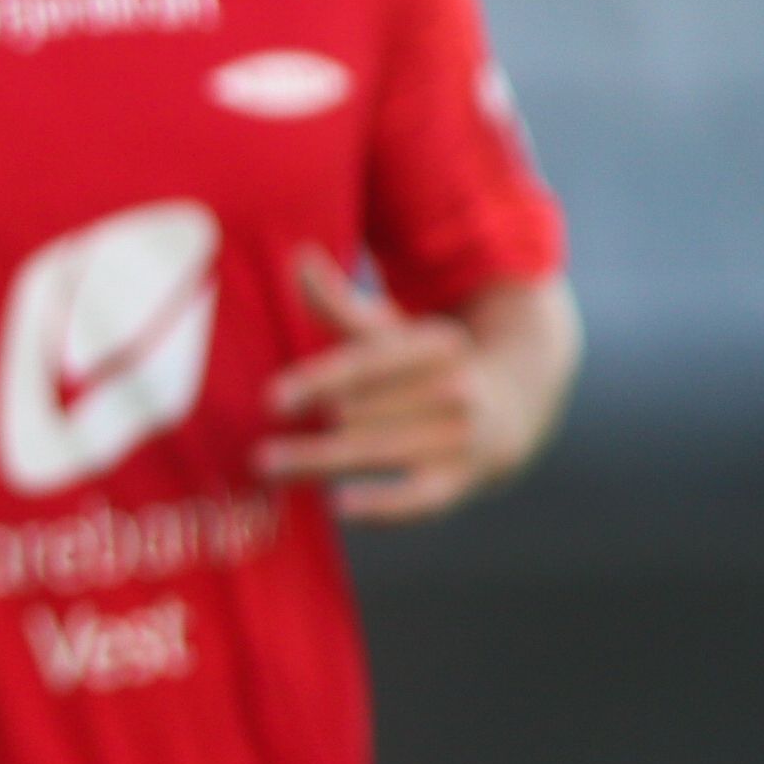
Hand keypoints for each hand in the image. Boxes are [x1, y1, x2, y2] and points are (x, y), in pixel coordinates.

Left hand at [259, 253, 519, 521]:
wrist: (507, 408)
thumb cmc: (420, 367)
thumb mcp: (392, 331)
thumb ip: (341, 305)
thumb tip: (300, 257)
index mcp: (433, 344)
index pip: (368, 363)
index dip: (319, 381)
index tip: (271, 400)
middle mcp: (451, 390)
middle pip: (366, 413)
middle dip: (311, 434)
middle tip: (256, 454)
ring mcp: (459, 438)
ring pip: (379, 452)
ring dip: (322, 464)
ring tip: (269, 470)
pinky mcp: (457, 481)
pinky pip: (418, 499)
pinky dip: (383, 506)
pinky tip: (338, 506)